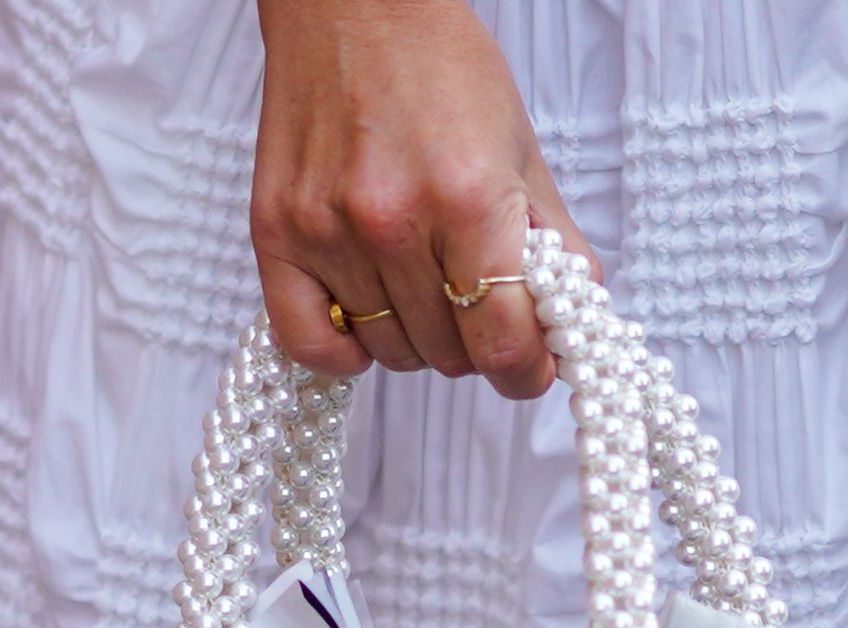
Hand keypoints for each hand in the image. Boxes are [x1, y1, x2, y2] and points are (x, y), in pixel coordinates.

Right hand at [251, 0, 595, 399]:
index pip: (503, 342)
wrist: (354, 7)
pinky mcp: (276, 232)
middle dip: (473, 342)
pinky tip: (363, 323)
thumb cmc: (440, 69)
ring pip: (388, 352)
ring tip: (420, 284)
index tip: (530, 366)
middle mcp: (393, 220)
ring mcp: (328, 230)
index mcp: (469, 198)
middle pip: (447, 355)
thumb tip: (571, 326)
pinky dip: (341, 353)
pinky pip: (307, 344)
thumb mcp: (521, 151)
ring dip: (413, 337)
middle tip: (474, 300)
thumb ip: (553, 246)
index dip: (527, 371)